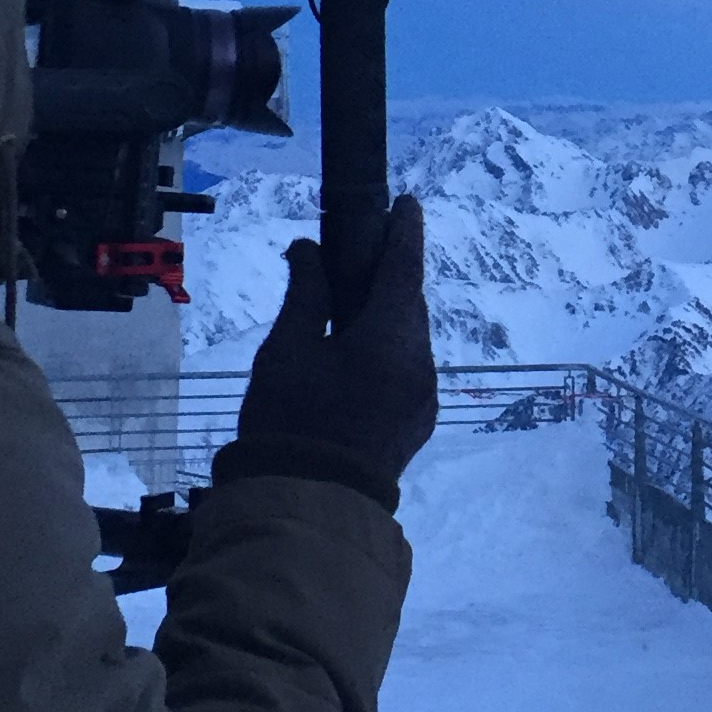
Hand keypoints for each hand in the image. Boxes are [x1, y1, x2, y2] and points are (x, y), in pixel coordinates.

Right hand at [216, 196, 436, 509]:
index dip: (404, 231)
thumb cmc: (289, 422)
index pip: (405, 269)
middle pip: (409, 304)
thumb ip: (305, 294)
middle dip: (389, 276)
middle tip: (361, 252)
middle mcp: (420, 364)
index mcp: (392, 339)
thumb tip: (309, 252)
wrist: (307, 507)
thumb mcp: (287, 350)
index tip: (405, 203)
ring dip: (387, 316)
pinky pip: (408, 369)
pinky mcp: (417, 423)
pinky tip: (359, 352)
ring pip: (410, 338)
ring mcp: (424, 397)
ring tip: (351, 304)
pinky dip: (389, 349)